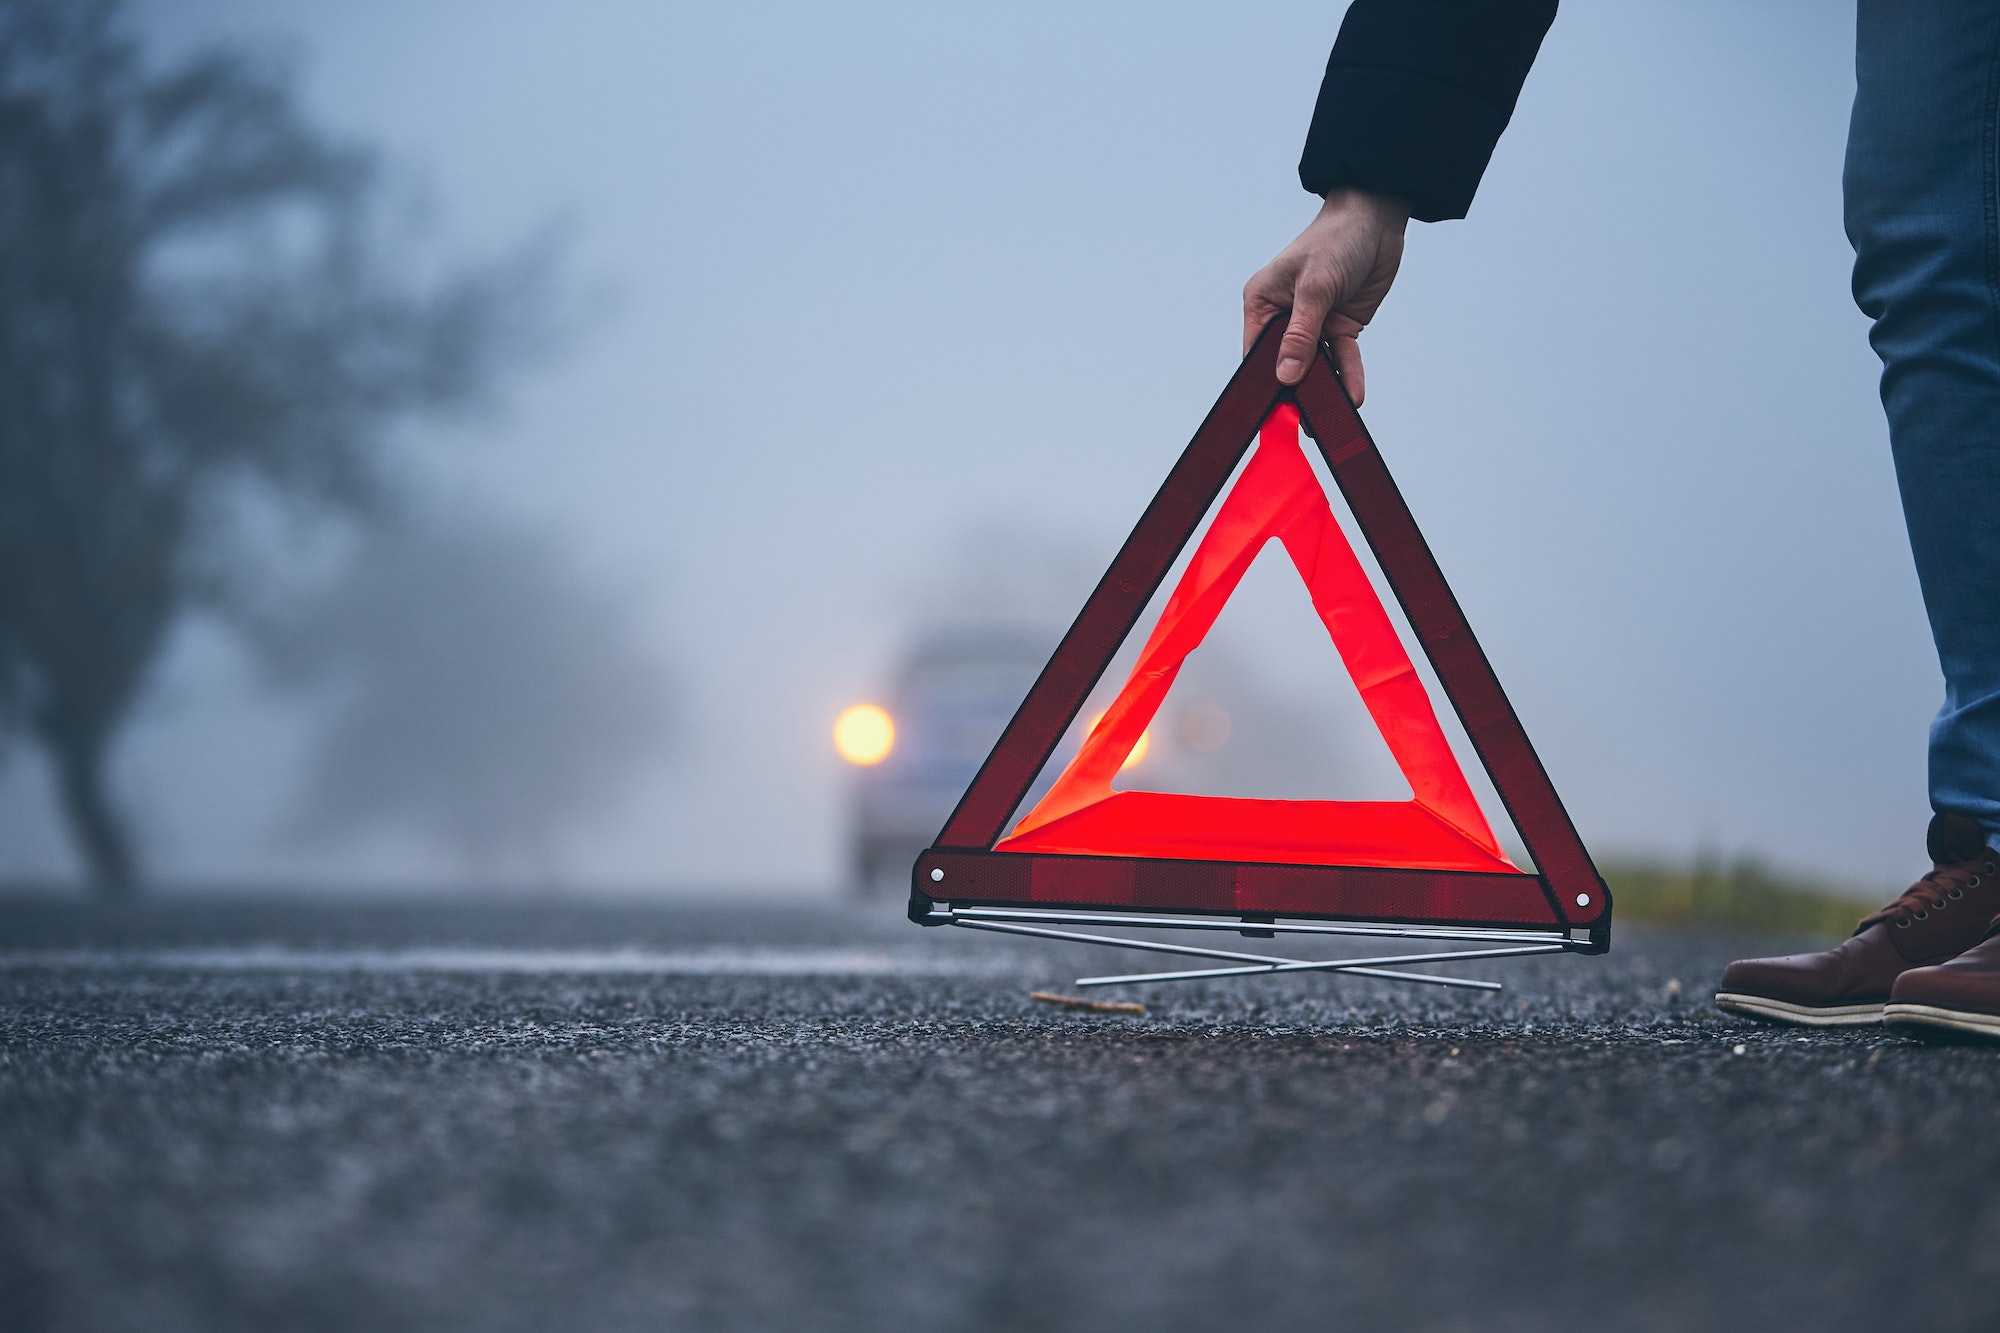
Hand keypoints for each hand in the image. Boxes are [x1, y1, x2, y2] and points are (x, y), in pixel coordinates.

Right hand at [1242, 188, 1409, 400]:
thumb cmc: (1335, 240)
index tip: (1271, 411)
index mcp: (1262, 303)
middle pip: (1285, 365)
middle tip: (1302, 422)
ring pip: (1316, 366)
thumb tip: (1286, 375)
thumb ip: (1301, 335)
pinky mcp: (1340, 327)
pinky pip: (1342, 358)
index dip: (1262, 383)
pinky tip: (1352, 397)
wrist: (1377, 220)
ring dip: (1324, 389)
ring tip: (1330, 419)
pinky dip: (1348, 376)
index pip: (1256, 353)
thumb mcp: (1314, 288)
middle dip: (1294, 391)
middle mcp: (1284, 316)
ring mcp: (1313, 324)